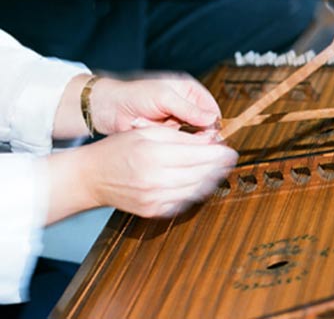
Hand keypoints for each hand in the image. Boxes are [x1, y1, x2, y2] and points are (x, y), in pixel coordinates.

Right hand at [45, 127, 237, 222]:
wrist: (91, 177)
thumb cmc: (118, 149)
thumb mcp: (148, 133)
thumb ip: (181, 138)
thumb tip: (211, 140)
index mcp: (154, 155)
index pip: (199, 156)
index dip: (219, 153)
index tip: (230, 150)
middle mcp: (156, 180)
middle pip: (202, 174)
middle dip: (219, 166)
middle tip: (228, 159)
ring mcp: (155, 199)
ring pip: (197, 190)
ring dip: (211, 179)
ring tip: (217, 169)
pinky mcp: (154, 211)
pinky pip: (184, 202)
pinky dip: (196, 191)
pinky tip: (200, 181)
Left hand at [52, 73, 221, 138]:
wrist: (108, 108)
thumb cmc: (134, 95)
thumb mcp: (164, 98)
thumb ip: (189, 108)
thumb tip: (212, 119)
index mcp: (189, 91)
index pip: (212, 109)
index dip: (214, 122)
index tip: (212, 135)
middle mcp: (186, 106)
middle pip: (204, 125)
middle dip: (194, 132)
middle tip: (182, 133)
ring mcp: (176, 121)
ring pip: (189, 136)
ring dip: (176, 135)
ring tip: (158, 126)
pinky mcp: (166, 134)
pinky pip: (174, 142)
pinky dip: (165, 140)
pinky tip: (151, 130)